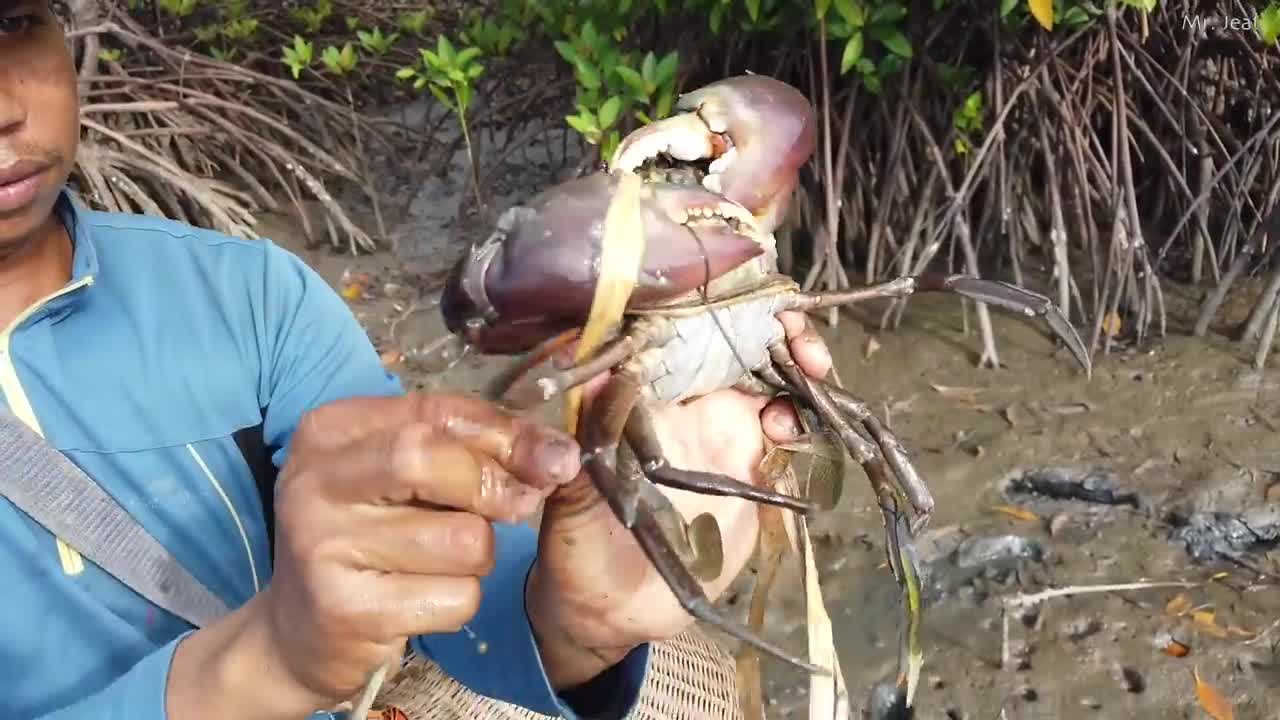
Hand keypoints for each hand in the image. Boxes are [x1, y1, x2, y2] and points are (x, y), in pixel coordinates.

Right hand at [167, 393, 581, 719]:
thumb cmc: (368, 539)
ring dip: (477, 556)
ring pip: (460, 538)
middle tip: (521, 506)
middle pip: (431, 457)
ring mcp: (324, 545)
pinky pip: (453, 597)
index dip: (508, 433)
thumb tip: (558, 452)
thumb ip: (472, 450)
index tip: (555, 455)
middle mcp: (315, 480)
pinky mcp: (346, 609)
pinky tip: (420, 600)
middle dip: (494, 485)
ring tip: (438, 564)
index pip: (437, 411)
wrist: (299, 634)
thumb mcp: (405, 477)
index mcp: (331, 431)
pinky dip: (458, 601)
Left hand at [526, 311, 832, 687]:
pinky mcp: (751, 472)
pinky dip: (806, 421)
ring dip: (798, 369)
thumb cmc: (580, 548)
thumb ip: (586, 444)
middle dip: (777, 330)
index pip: (685, 330)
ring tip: (814, 377)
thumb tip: (593, 377)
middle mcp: (686, 405)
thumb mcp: (572, 498)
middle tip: (804, 348)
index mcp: (644, 397)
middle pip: (740, 344)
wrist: (615, 611)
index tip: (750, 312)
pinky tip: (803, 432)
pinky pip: (787, 432)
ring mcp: (722, 434)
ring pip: (771, 380)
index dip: (722, 310)